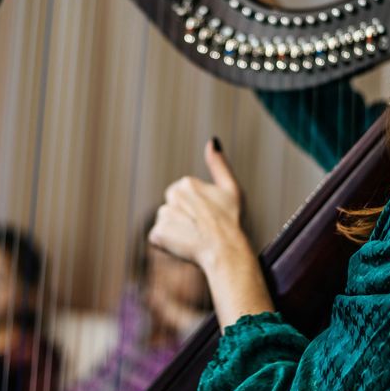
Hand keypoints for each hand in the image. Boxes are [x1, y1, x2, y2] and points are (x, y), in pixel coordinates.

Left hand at [150, 140, 275, 329]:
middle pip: (173, 208)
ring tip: (194, 238)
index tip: (209, 218)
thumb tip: (212, 140)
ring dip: (175, 232)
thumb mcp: (231, 188)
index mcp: (187, 182)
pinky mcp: (157, 234)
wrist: (225, 250)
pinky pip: (158, 238)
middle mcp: (172, 194)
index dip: (197, 210)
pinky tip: (183, 246)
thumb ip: (219, 164)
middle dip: (183, 219)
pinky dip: (167, 245)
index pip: (184, 197)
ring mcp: (164, 214)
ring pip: (165, 223)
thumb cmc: (231, 221)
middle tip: (201, 229)